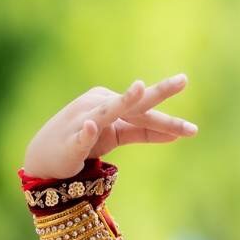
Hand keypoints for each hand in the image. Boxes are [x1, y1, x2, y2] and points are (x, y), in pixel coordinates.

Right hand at [23, 75, 197, 179]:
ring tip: (140, 88)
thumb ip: (145, 132)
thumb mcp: (118, 135)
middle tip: (183, 80)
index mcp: (112, 102)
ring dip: (124, 100)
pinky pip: (79, 135)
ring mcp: (82, 119)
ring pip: (109, 112)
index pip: (145, 110)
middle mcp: (99, 104)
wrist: (46, 159)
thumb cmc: (85, 141)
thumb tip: (177, 134)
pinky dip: (85, 131)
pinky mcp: (69, 140)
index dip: (168, 122)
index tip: (193, 130)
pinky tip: (89, 126)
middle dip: (158, 96)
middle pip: (135, 105)